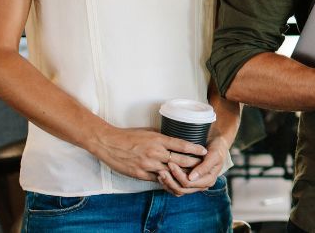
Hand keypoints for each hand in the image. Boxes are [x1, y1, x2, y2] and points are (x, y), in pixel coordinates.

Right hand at [88, 127, 204, 181]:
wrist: (109, 144)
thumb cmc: (129, 136)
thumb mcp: (148, 132)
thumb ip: (162, 138)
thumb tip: (176, 140)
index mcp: (158, 140)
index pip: (181, 144)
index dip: (195, 148)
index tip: (205, 151)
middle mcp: (155, 153)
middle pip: (180, 160)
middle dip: (193, 164)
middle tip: (204, 166)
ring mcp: (148, 165)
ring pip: (170, 173)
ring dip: (182, 175)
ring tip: (193, 176)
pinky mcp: (140, 174)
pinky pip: (158, 180)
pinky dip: (168, 181)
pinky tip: (176, 182)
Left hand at [159, 135, 230, 195]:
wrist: (217, 143)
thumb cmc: (217, 148)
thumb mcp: (214, 155)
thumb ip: (204, 167)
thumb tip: (192, 178)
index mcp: (208, 180)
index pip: (189, 183)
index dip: (178, 175)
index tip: (171, 163)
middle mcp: (201, 185)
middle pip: (182, 189)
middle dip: (171, 180)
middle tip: (162, 169)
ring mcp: (195, 184)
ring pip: (178, 190)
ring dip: (168, 183)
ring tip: (160, 173)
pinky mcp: (189, 181)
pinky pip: (176, 187)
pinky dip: (168, 183)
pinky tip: (161, 176)